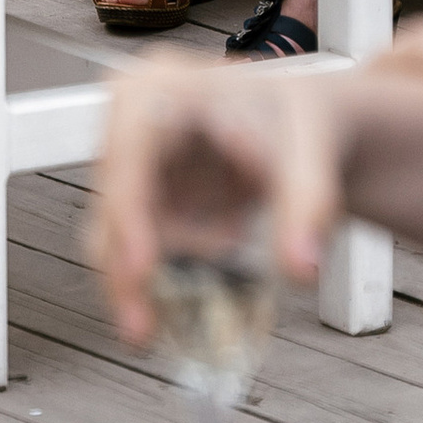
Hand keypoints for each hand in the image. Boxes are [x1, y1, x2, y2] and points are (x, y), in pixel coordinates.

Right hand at [94, 57, 357, 331]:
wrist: (309, 130)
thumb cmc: (302, 121)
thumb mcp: (313, 154)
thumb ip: (309, 207)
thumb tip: (299, 267)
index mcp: (160, 89)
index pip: (128, 154)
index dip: (126, 215)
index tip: (140, 268)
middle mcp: (132, 127)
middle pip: (109, 209)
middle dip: (128, 274)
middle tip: (145, 332)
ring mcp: (133, 171)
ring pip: (114, 242)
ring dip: (156, 279)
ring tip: (225, 257)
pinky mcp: (143, 208)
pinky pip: (138, 257)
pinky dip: (170, 280)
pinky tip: (214, 267)